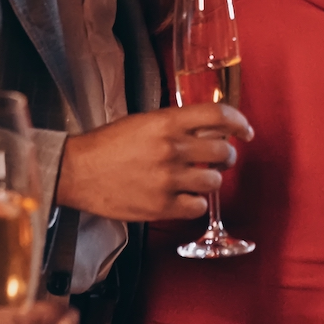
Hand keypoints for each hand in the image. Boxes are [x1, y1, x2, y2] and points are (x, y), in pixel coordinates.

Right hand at [57, 104, 253, 221]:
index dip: (239, 122)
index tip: (246, 131)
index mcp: (167, 122)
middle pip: (224, 151)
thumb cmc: (108, 145)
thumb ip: (177, 124)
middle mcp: (172, 149)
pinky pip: (198, 207)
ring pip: (215, 181)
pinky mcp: (161, 206)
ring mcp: (168, 180)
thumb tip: (210, 130)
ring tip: (196, 179)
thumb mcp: (144, 121)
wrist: (77, 171)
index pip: (219, 116)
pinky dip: (195, 203)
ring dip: (210, 180)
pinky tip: (184, 197)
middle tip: (220, 159)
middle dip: (226, 155)